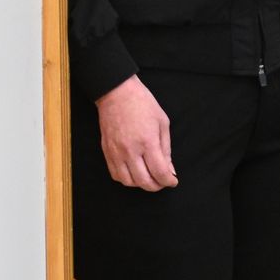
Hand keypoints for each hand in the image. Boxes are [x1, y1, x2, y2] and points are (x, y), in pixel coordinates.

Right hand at [95, 75, 177, 191]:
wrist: (117, 94)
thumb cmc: (143, 104)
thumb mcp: (162, 123)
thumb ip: (166, 149)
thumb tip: (169, 170)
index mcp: (147, 141)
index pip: (160, 172)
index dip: (169, 181)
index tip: (173, 181)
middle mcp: (130, 150)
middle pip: (144, 181)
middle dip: (156, 186)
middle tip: (162, 182)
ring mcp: (116, 152)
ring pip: (128, 182)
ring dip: (141, 184)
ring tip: (149, 177)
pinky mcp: (107, 152)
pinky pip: (116, 174)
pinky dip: (126, 179)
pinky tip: (134, 173)